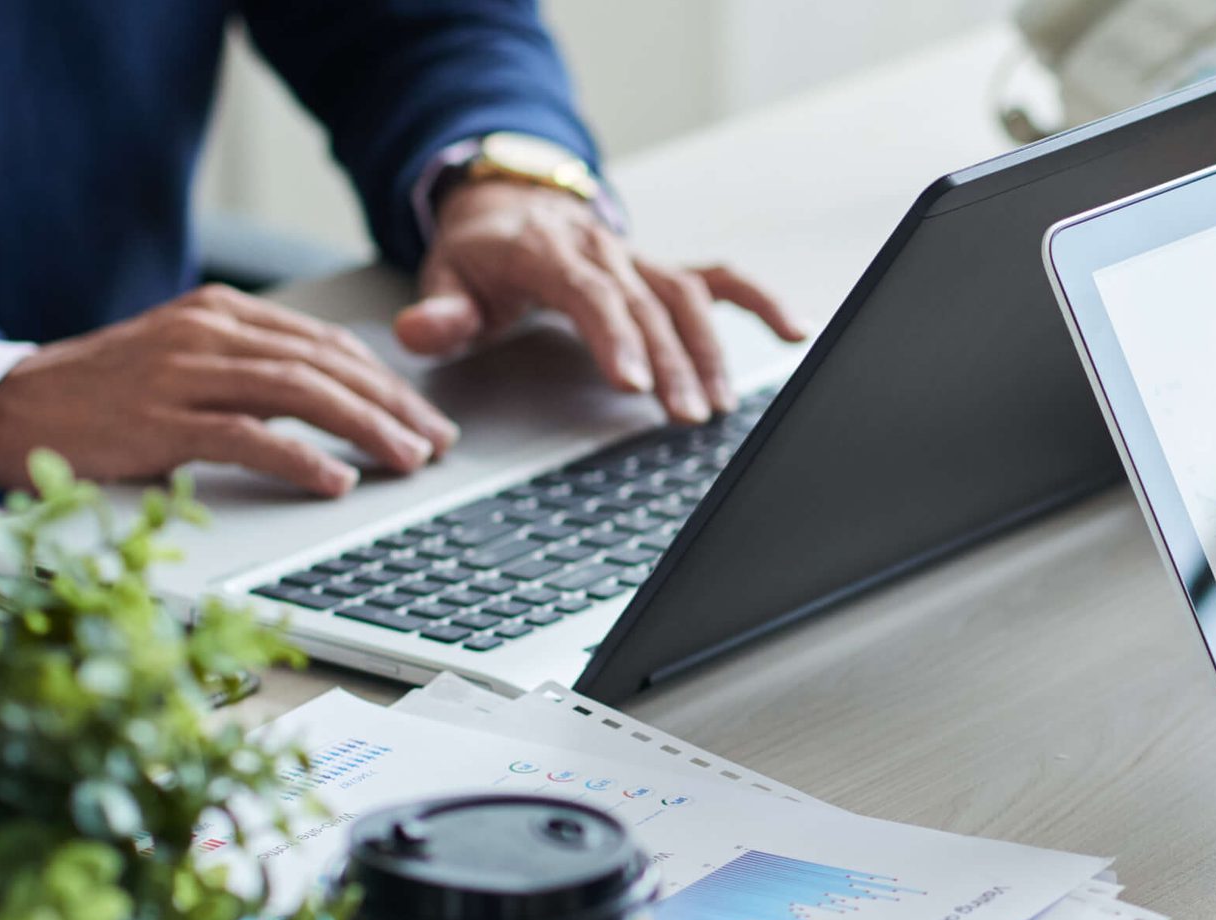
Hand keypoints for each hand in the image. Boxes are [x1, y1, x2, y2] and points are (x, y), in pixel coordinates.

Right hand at [0, 285, 456, 496]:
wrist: (8, 405)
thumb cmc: (105, 392)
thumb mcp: (186, 359)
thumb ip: (255, 364)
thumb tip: (341, 392)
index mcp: (221, 313)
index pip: (326, 343)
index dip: (387, 381)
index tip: (426, 415)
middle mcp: (208, 334)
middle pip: (326, 365)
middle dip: (393, 405)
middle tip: (437, 442)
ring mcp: (182, 374)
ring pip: (300, 393)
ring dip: (366, 428)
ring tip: (408, 459)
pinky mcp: (158, 421)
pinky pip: (246, 436)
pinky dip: (300, 457)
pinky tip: (337, 479)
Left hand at [395, 180, 802, 424]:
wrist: (510, 206)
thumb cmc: (481, 256)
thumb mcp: (446, 278)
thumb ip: (439, 310)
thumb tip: (422, 330)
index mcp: (548, 249)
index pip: (590, 292)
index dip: (615, 336)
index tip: (634, 382)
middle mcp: (604, 249)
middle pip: (648, 304)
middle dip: (672, 362)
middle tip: (684, 416)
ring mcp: (640, 258)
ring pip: (688, 298)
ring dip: (710, 352)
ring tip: (718, 405)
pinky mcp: (664, 269)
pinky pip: (721, 280)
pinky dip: (760, 303)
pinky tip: (793, 332)